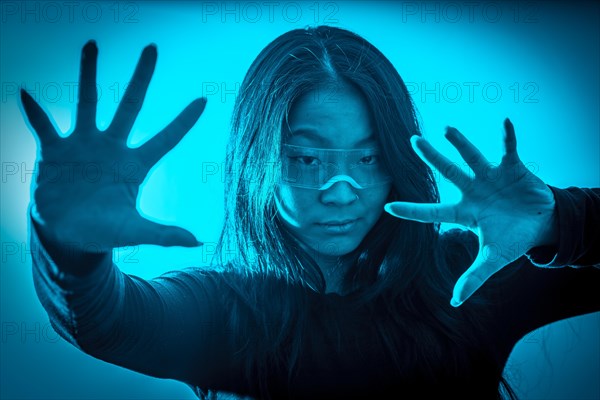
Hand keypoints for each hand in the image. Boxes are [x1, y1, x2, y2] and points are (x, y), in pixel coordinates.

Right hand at [21, 40, 205, 251]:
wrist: (66, 236)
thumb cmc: (103, 232)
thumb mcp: (133, 231)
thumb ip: (162, 234)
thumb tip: (197, 242)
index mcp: (135, 165)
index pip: (166, 138)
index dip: (184, 121)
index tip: (204, 100)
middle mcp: (112, 148)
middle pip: (130, 105)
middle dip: (141, 77)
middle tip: (152, 47)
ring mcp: (83, 145)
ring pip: (87, 102)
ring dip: (89, 74)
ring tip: (93, 44)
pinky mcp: (54, 151)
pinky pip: (43, 126)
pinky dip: (34, 111)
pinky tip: (26, 93)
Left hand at [384, 119, 556, 306]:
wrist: (542, 223)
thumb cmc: (512, 238)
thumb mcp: (494, 258)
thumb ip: (474, 277)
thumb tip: (455, 303)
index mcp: (465, 212)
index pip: (433, 211)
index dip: (411, 210)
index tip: (387, 206)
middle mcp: (472, 191)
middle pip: (447, 172)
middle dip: (431, 158)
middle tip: (413, 141)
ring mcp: (491, 177)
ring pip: (471, 157)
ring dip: (461, 143)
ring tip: (446, 128)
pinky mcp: (513, 167)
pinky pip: (508, 149)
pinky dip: (507, 137)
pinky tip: (504, 121)